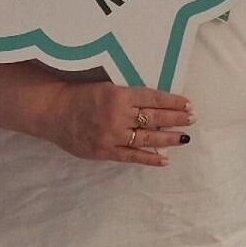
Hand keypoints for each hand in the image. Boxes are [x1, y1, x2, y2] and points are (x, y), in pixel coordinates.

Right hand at [32, 81, 192, 165]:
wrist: (52, 112)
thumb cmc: (80, 95)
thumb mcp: (107, 87)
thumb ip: (128, 96)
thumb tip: (154, 103)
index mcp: (119, 95)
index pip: (153, 98)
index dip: (172, 102)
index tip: (188, 104)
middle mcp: (118, 115)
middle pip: (154, 117)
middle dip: (176, 118)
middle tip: (192, 118)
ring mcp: (112, 135)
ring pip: (147, 138)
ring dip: (168, 138)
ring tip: (184, 137)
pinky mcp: (105, 151)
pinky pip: (132, 157)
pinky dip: (149, 158)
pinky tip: (165, 159)